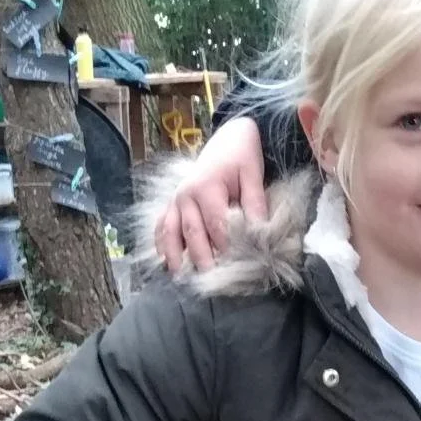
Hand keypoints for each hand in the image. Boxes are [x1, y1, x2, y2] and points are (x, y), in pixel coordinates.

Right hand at [155, 116, 267, 271]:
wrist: (228, 138)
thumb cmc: (241, 157)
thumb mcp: (253, 174)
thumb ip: (254, 202)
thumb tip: (259, 231)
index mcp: (206, 186)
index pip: (217, 225)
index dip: (228, 247)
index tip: (238, 265)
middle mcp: (185, 195)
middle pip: (193, 234)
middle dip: (202, 259)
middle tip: (211, 282)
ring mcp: (175, 199)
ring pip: (171, 232)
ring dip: (175, 256)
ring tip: (181, 278)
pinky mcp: (171, 203)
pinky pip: (161, 225)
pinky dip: (161, 243)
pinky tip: (163, 261)